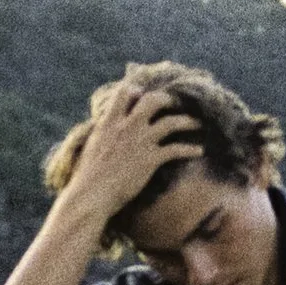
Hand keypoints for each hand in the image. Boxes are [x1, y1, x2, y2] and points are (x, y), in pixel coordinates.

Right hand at [61, 83, 201, 224]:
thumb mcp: (92, 146)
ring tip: (197, 123)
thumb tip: (104, 130)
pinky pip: (177, 149)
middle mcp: (127, 126)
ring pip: (171, 122)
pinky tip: (198, 151)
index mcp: (109, 122)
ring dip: (187, 121)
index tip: (142, 93)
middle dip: (168, 99)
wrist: (92, 194)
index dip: (136, 89)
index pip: (124, 92)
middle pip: (153, 100)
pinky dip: (190, 149)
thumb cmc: (87, 176)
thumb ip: (102, 133)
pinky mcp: (151, 159)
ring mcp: (140, 141)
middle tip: (177, 103)